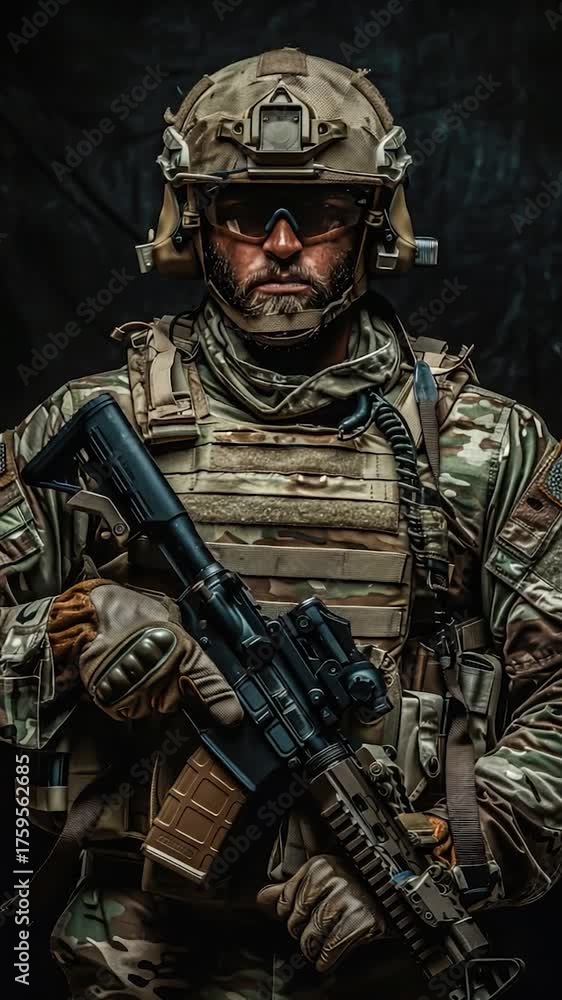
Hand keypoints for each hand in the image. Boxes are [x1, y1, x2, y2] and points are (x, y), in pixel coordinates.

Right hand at [47, 579, 242, 722]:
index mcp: (183, 649)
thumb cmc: (129, 613)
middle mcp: (164, 673)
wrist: (90, 616)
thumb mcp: (169, 621)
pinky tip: (121, 675)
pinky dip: (126, 698)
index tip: (232, 717)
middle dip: (171, 687)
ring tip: (133, 664)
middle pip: (176, 699)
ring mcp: (141, 690)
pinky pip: (131, 709)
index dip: (221, 700)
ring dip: (147, 692)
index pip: (208, 680)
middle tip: (154, 662)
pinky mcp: (119, 702)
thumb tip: (204, 663)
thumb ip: (188, 646)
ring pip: (153, 706)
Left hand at [257, 854, 384, 972]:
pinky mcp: (363, 920)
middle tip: (310, 935)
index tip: (299, 920)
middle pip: (298, 921)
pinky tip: (325, 959)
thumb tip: (262, 898)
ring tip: (318, 947)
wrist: (386, 892)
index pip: (286, 901)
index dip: (290, 916)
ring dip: (313, 948)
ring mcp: (349, 899)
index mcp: (319, 867)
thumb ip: (289, 889)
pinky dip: (326, 959)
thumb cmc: (349, 886)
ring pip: (313, 935)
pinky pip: (332, 948)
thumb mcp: (318, 880)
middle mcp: (334, 879)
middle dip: (301, 934)